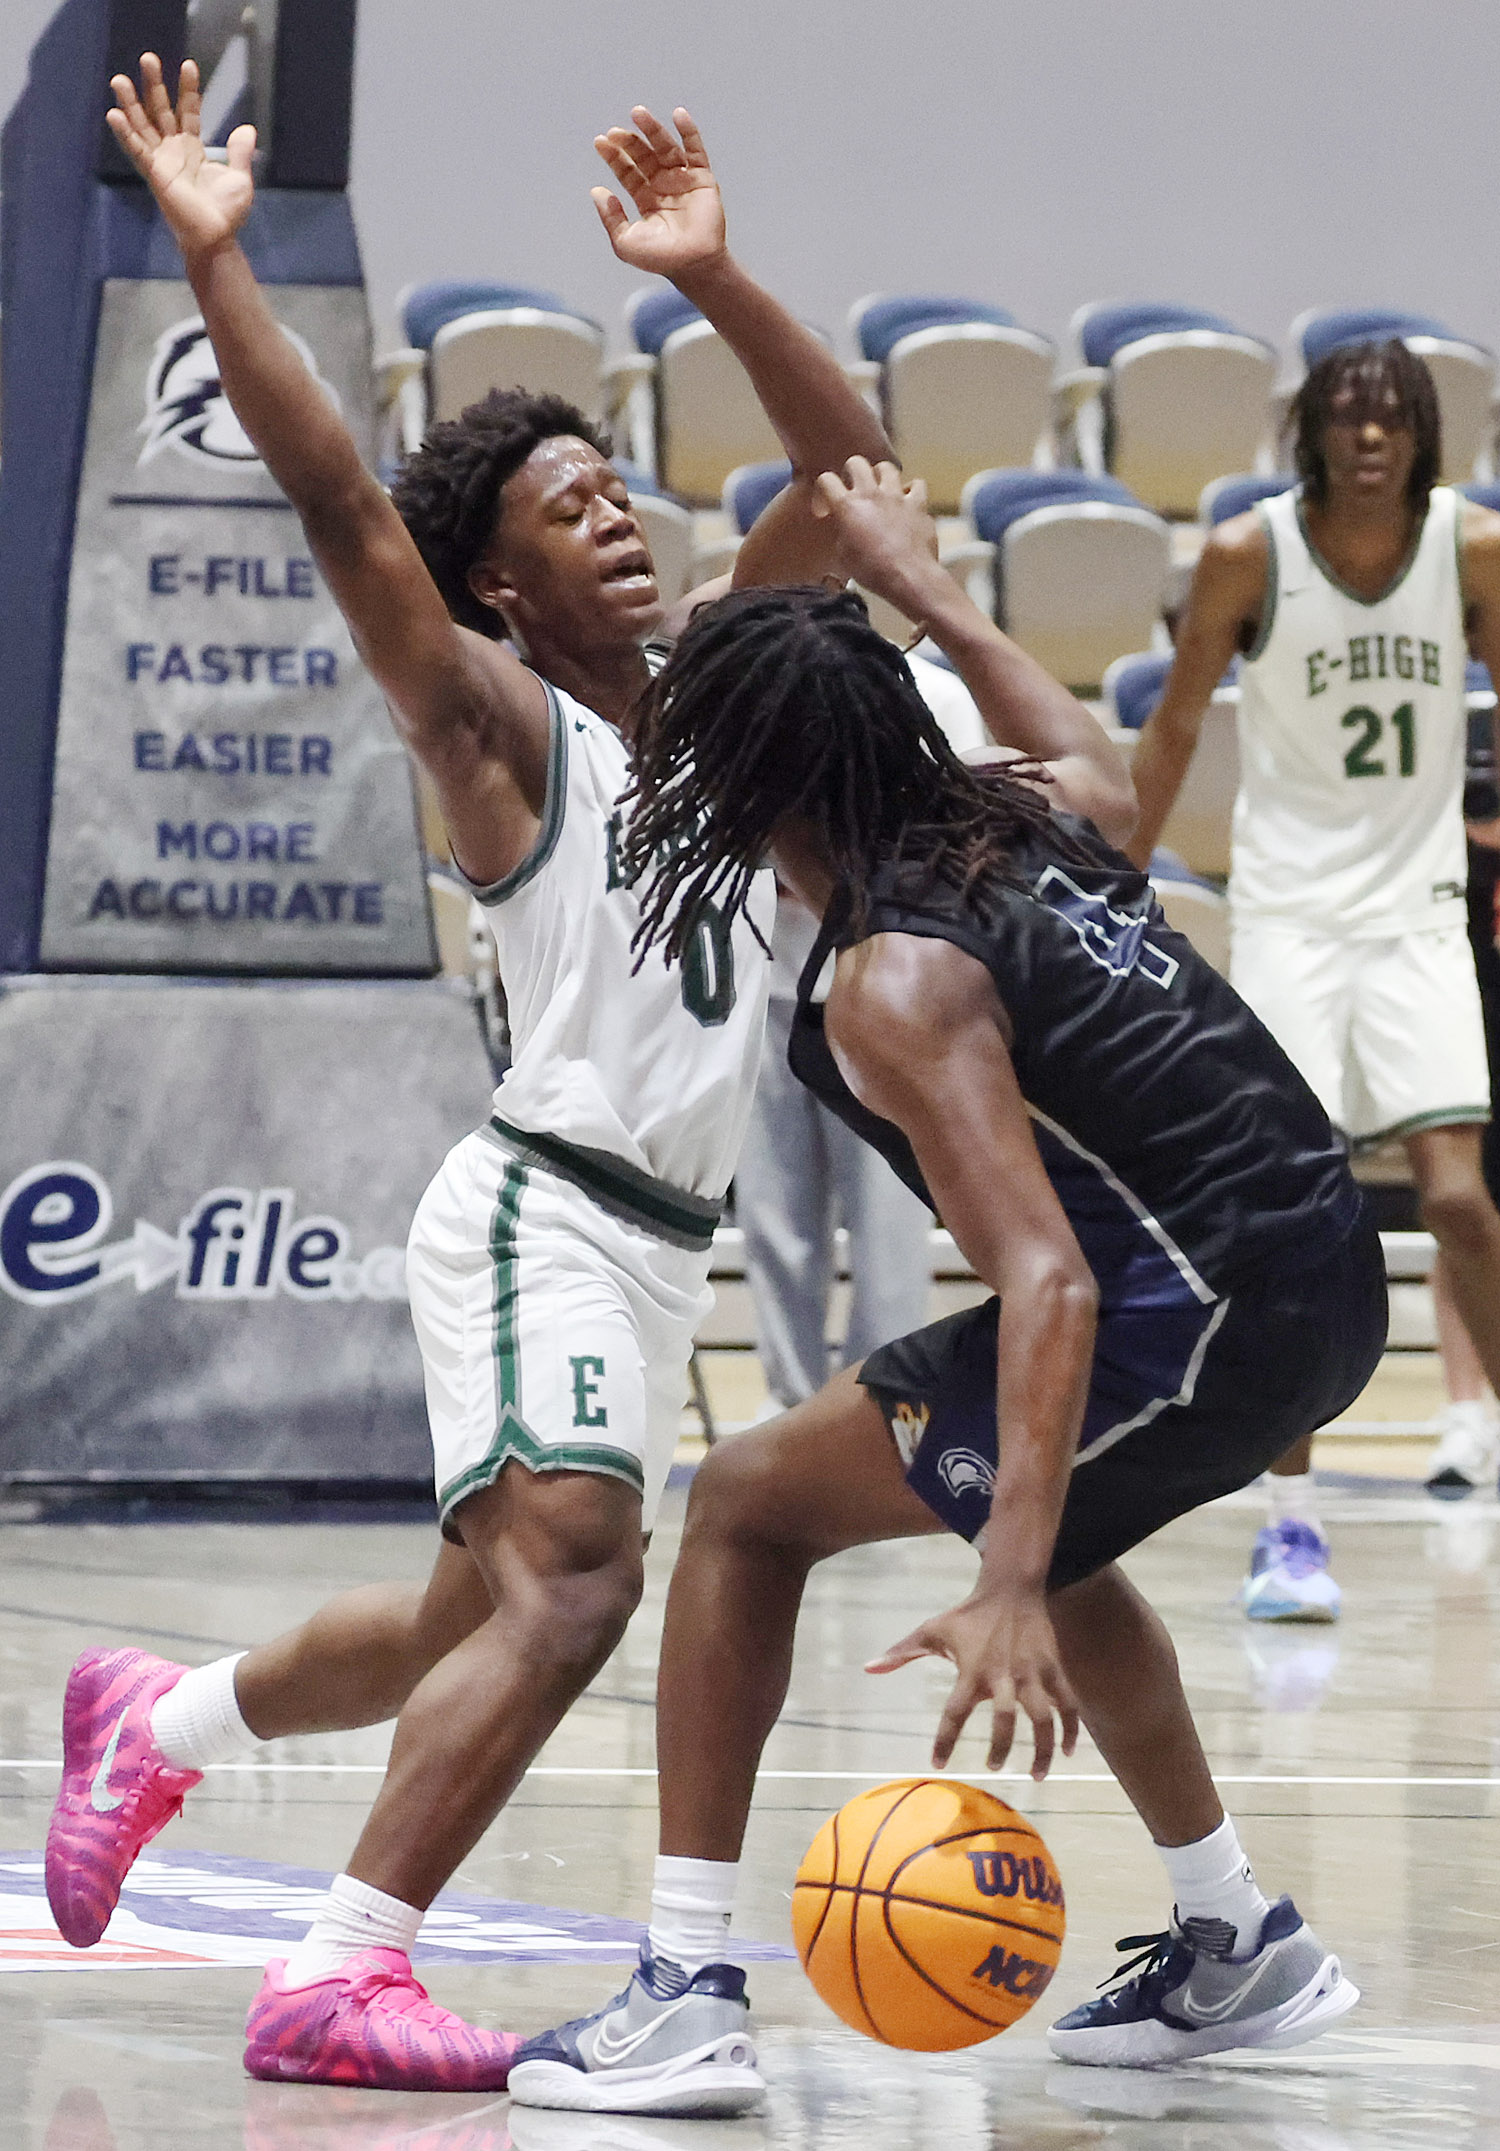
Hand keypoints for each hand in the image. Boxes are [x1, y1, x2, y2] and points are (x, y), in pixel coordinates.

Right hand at [106, 53, 254, 258]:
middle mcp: (173, 151)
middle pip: (159, 110)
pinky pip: (136, 151)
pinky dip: (125, 134)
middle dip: (153, 85)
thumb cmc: (226, 214)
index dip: (188, 89)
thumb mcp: (239, 178)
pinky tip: (113, 114)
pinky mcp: (154, 175)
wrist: (216, 238)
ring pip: (142, 126)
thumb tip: (247, 128)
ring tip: (119, 79)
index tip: (188, 65)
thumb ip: (240, 152)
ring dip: (130, 103)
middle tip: (148, 58)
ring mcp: (161, 161)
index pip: (187, 111)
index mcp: (192, 148)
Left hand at [591, 107, 726, 281]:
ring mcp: (684, 181)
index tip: (601, 142)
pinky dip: (689, 131)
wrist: (692, 264)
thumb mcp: (624, 242)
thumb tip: (597, 191)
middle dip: (629, 142)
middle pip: (644, 156)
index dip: (614, 156)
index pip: (628, 171)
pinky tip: (678, 115)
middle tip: (615, 132)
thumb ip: (610, 217)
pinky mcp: (702, 179)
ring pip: (666, 148)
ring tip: (638, 113)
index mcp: (646, 199)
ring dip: (652, 130)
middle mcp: (664, 187)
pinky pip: (695, 150)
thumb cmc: (660, 259)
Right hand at [811, 457, 941, 610]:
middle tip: (854, 486)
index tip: (827, 504)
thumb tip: (845, 527)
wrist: (908, 577)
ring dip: (881, 475)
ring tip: (881, 488)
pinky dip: (911, 489)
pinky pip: (917, 484)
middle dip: (852, 472)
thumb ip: (841, 533)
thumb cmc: (873, 572)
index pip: (827, 480)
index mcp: (847, 507)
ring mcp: (896, 497)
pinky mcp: (918, 504)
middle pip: (856, 463)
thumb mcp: (844, 556)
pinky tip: (907, 498)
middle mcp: (870, 495)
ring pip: (886, 467)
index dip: (824, 489)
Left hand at [869, 1585, 1079, 1777]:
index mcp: (971, 1670)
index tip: (938, 1764)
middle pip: (1005, 1720)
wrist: (1011, 1587)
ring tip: (1038, 1774)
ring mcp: (1032, 1673)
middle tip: (994, 1769)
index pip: (954, 1713)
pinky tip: (1070, 1751)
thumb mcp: (932, 1630)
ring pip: (1044, 1717)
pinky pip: (1069, 1704)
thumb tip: (869, 1668)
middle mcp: (1003, 1675)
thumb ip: (902, 1653)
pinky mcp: (1054, 1669)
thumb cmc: (968, 1615)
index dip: (945, 1740)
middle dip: (1001, 1748)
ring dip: (1043, 1748)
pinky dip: (1071, 1729)